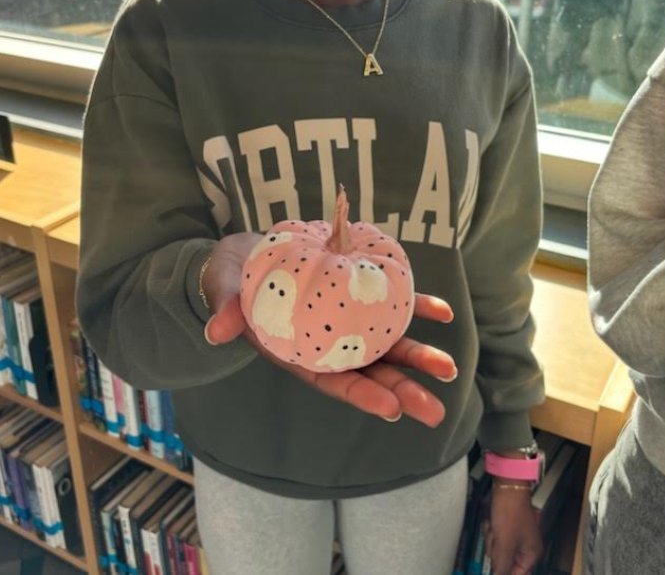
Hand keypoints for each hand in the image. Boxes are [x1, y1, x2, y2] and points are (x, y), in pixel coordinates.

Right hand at [202, 233, 456, 427]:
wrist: (245, 255)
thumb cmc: (232, 279)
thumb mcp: (223, 291)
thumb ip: (226, 309)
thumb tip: (216, 330)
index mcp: (297, 351)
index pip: (332, 381)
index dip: (361, 395)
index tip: (390, 409)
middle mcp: (327, 342)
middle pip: (368, 371)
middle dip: (402, 390)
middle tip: (435, 410)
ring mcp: (345, 319)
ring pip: (386, 343)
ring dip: (417, 355)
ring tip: (449, 368)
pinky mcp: (355, 292)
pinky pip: (391, 302)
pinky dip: (418, 306)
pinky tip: (443, 312)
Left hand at [485, 484, 542, 574]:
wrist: (507, 487)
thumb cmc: (510, 514)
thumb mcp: (505, 544)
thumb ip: (502, 567)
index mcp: (531, 554)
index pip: (517, 574)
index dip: (504, 571)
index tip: (494, 567)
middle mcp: (526, 546)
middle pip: (505, 560)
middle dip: (496, 548)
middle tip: (497, 536)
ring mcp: (516, 535)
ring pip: (498, 547)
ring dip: (492, 537)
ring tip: (494, 525)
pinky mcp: (507, 525)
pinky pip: (495, 535)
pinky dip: (491, 528)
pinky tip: (492, 520)